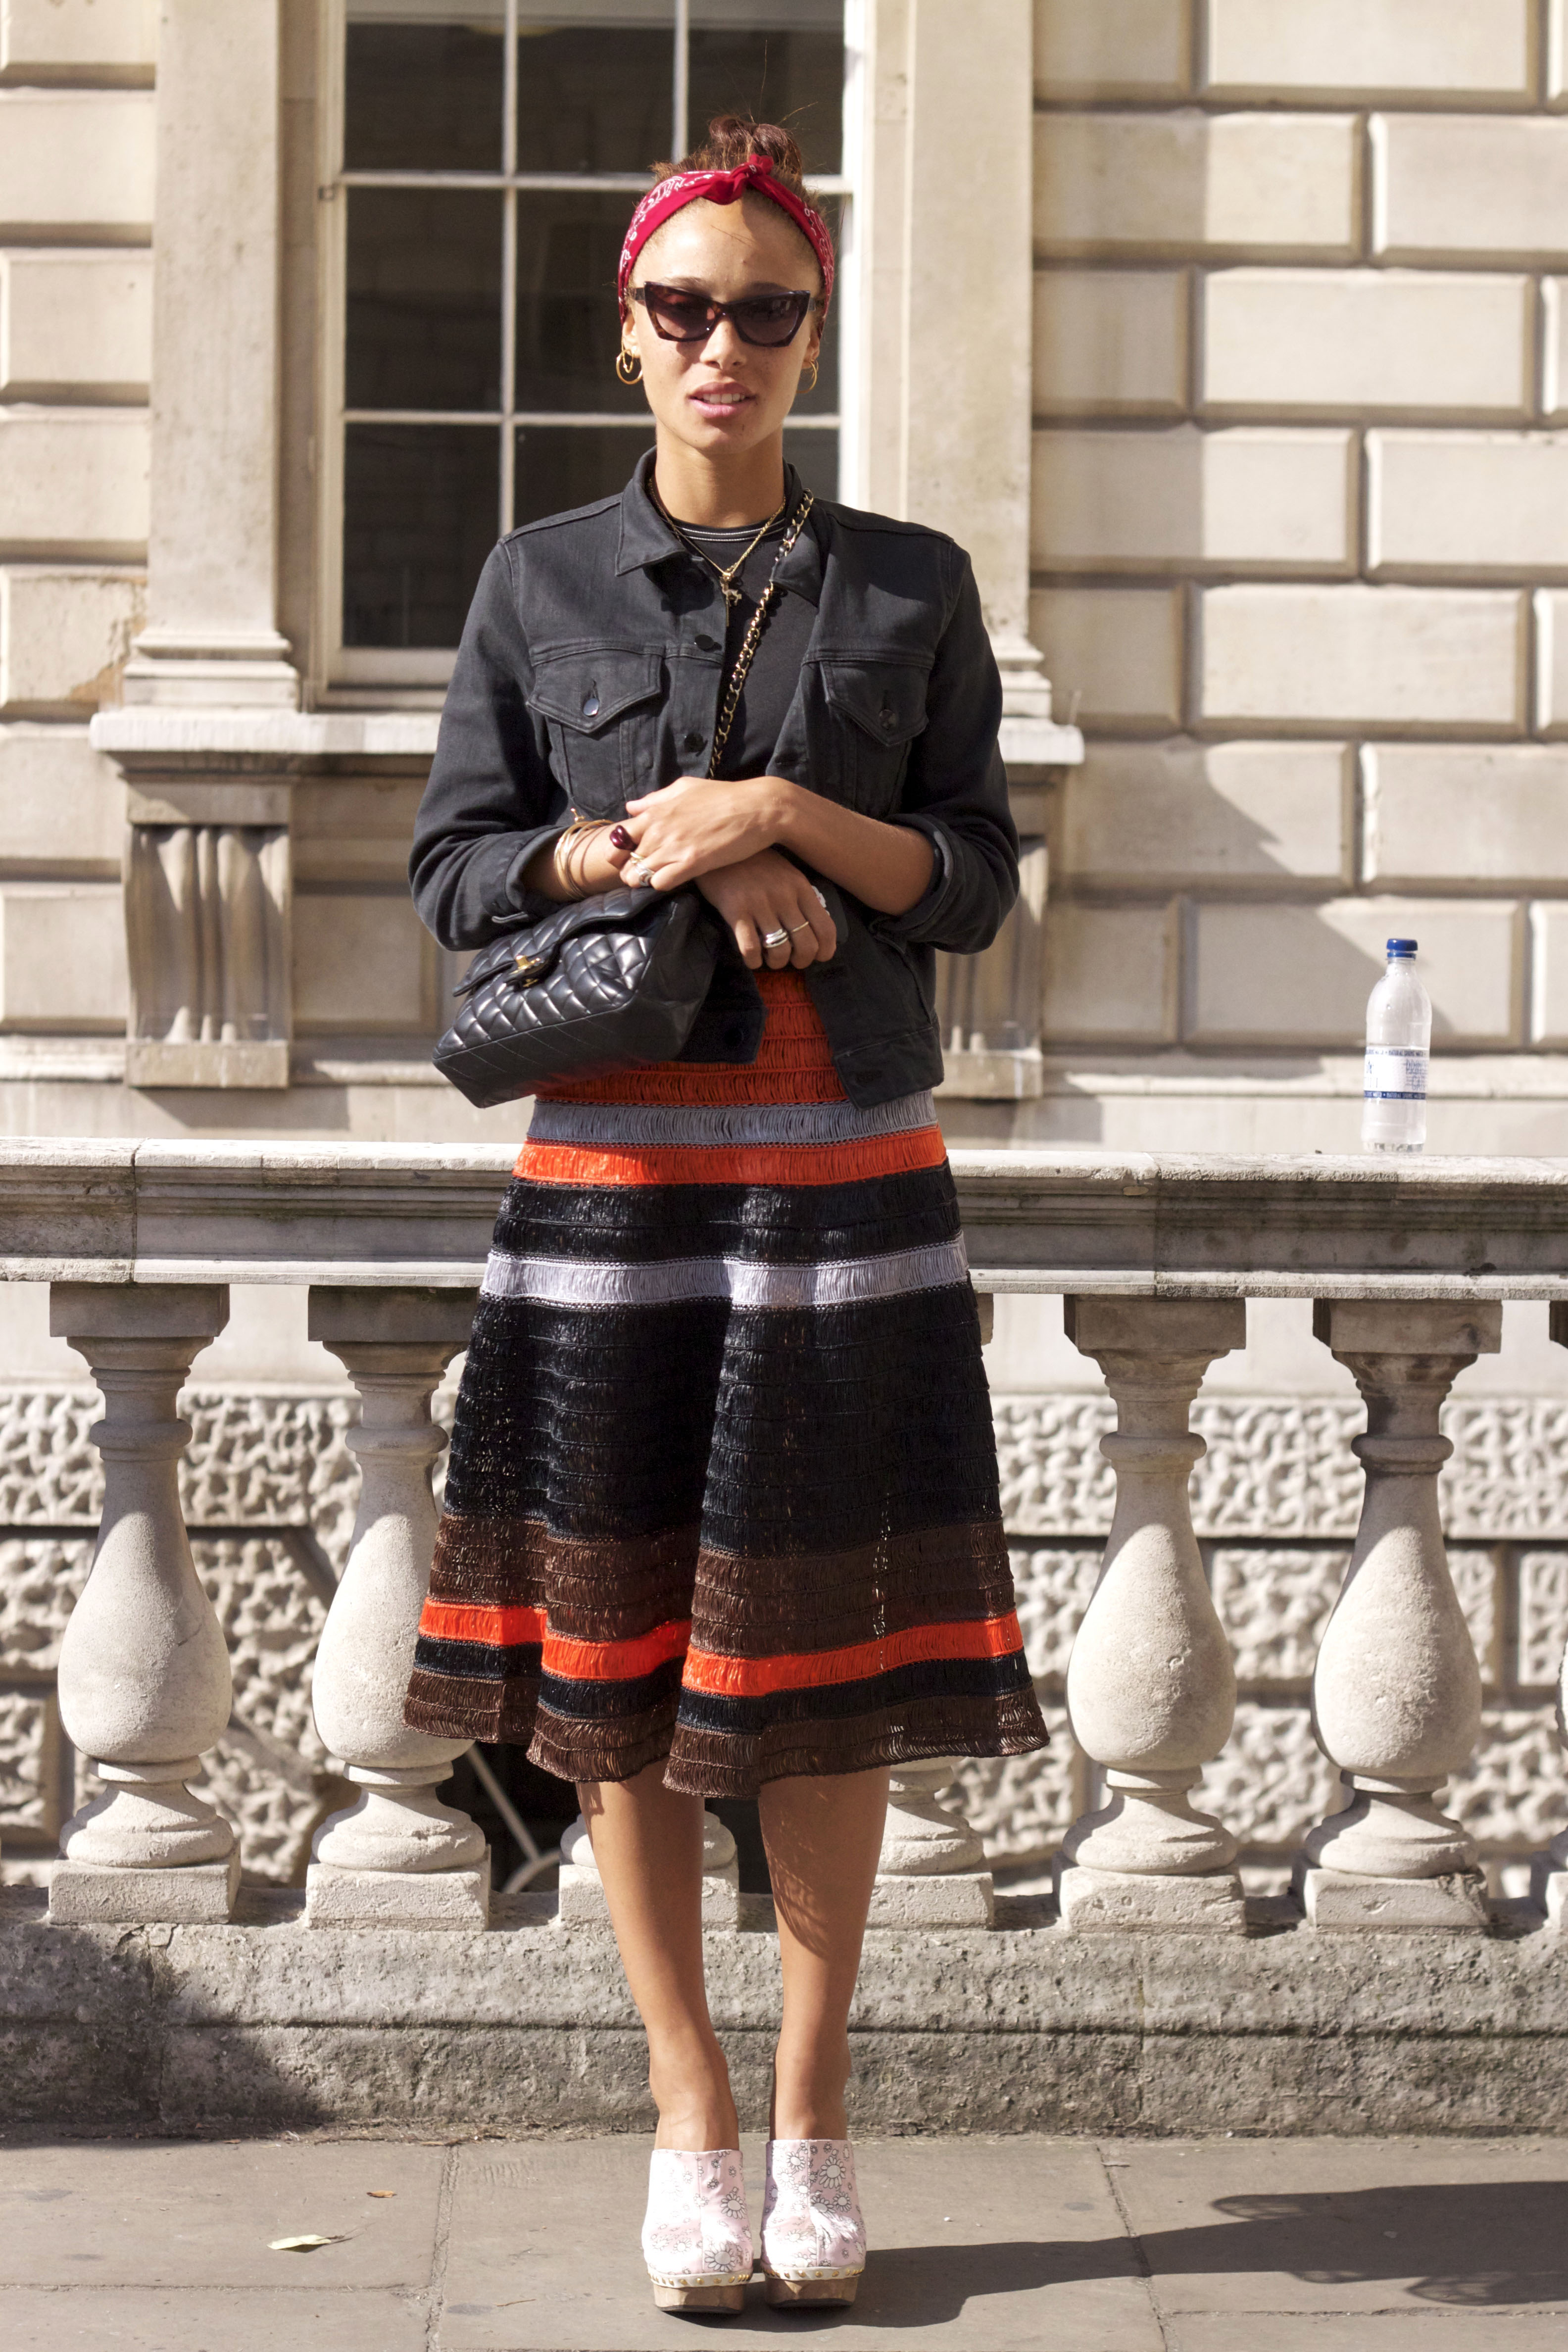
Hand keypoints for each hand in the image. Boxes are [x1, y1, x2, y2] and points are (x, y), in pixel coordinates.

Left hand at [618, 774, 790, 889]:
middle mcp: (659, 829)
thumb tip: (631, 807)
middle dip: (630, 871)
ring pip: (638, 875)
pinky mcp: (692, 863)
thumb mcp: (685, 788)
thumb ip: (655, 799)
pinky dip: (662, 885)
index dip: (620, 851)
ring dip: (644, 881)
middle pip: (625, 861)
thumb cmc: (724, 796)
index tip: (630, 857)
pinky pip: (660, 883)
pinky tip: (675, 880)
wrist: (758, 808)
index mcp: (655, 811)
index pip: (618, 837)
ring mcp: (674, 846)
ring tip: (659, 879)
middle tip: (643, 874)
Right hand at [697, 852, 836, 969]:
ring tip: (769, 959)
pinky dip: (753, 962)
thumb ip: (800, 898)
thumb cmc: (754, 864)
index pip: (826, 927)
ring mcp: (760, 903)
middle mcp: (784, 895)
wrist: (718, 847)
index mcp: (801, 887)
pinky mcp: (735, 910)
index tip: (818, 957)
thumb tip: (813, 930)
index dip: (825, 950)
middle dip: (801, 961)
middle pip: (806, 945)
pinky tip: (752, 958)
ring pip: (779, 951)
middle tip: (791, 961)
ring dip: (776, 963)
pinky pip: (751, 949)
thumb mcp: (786, 874)